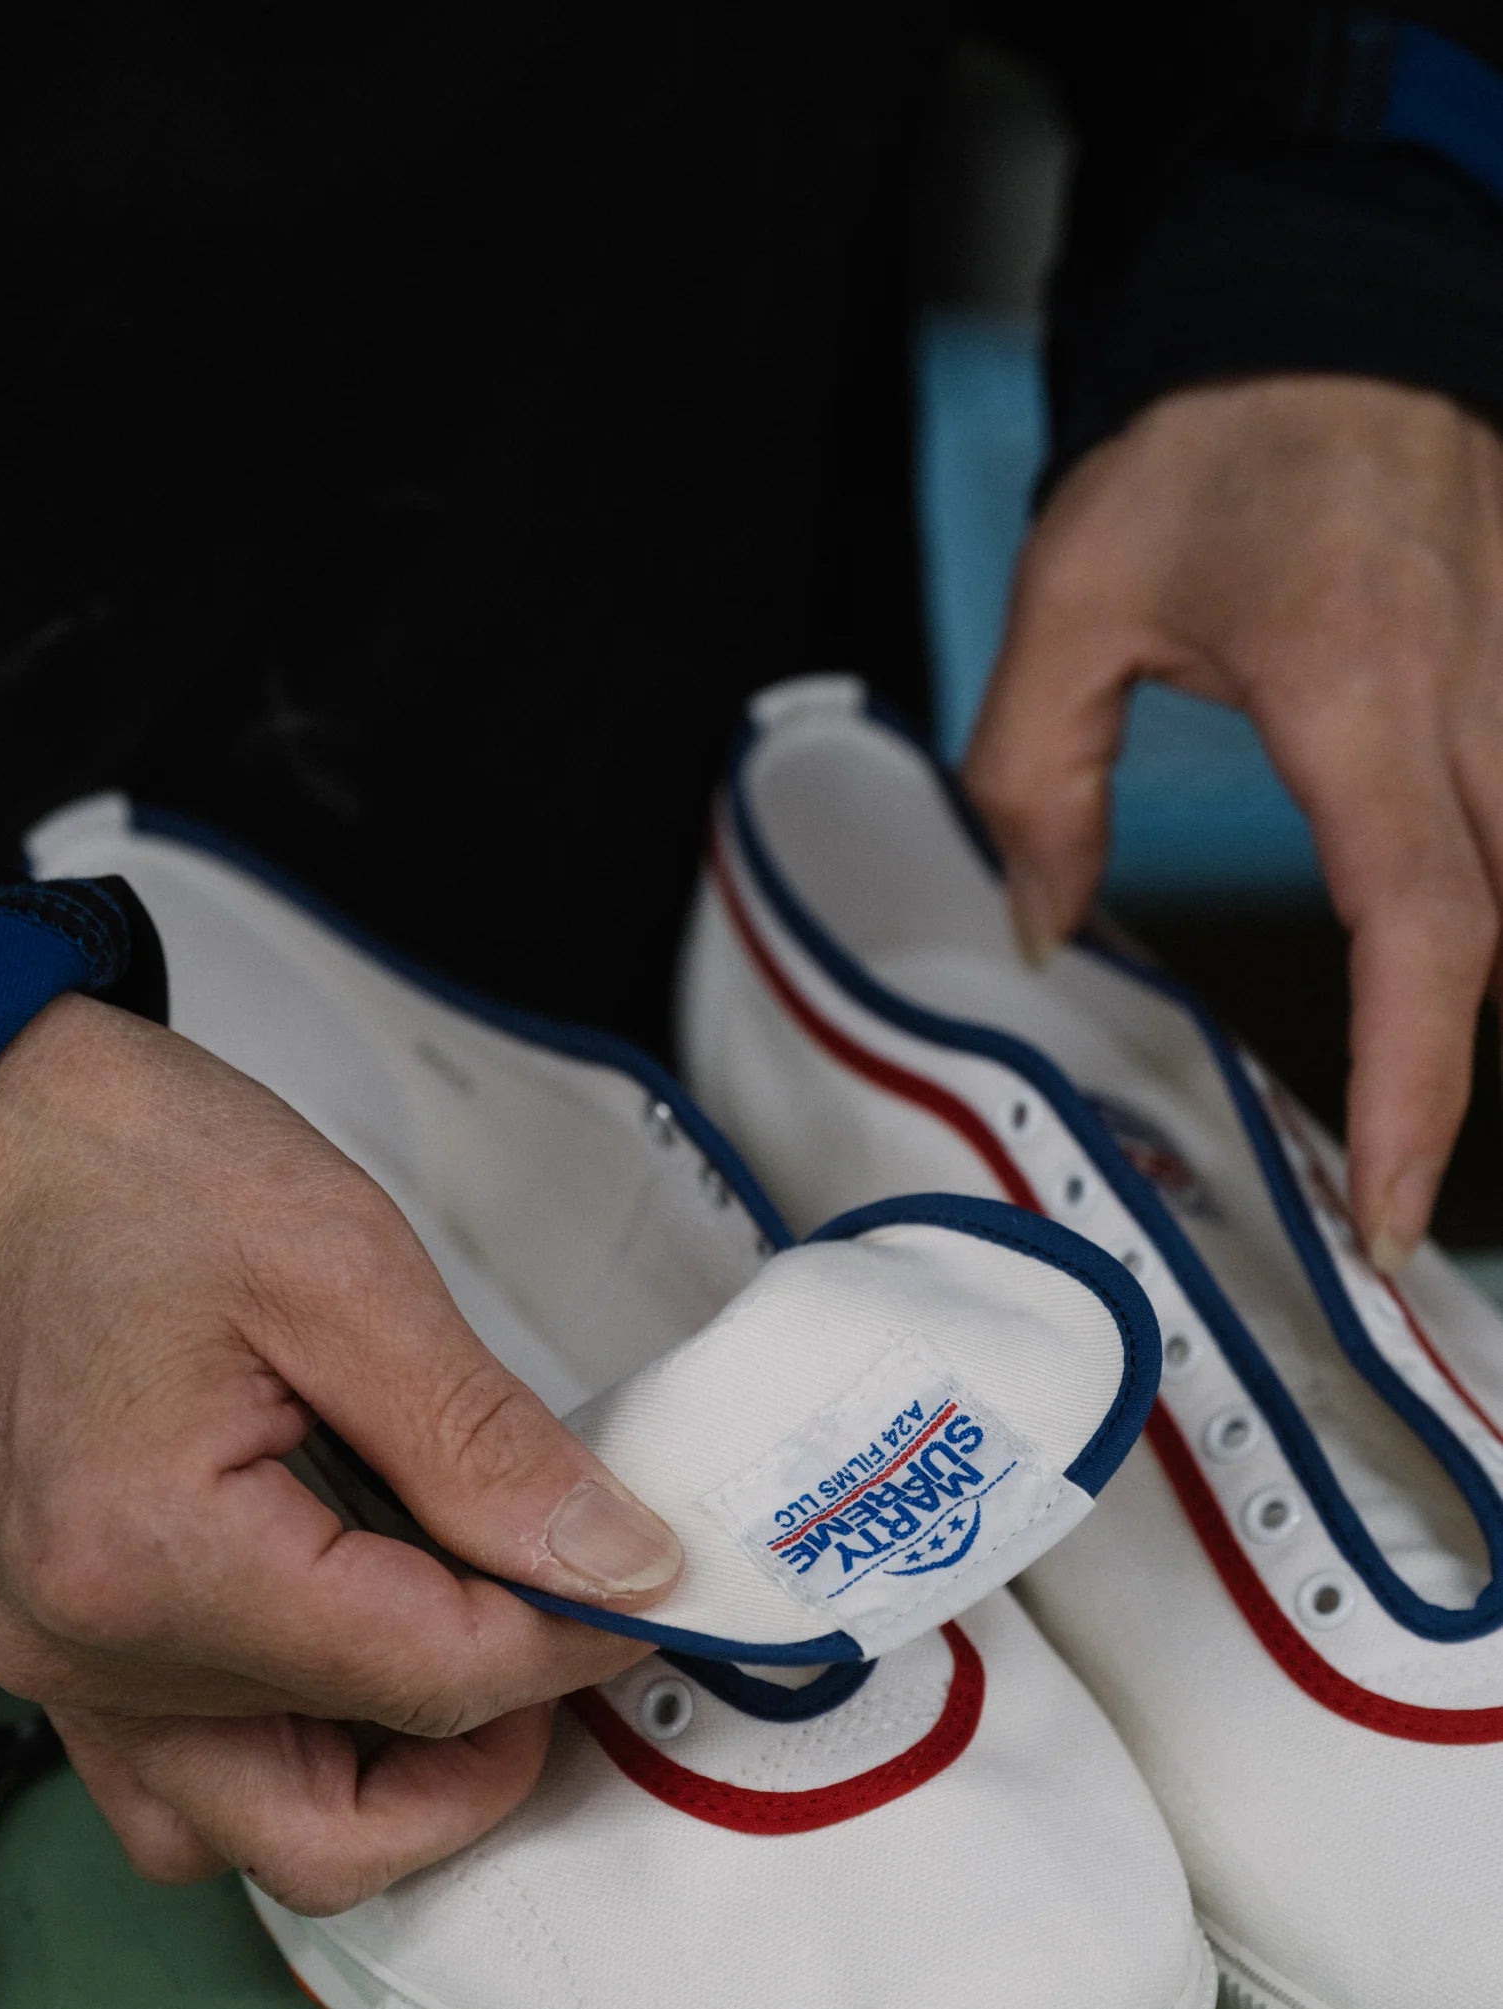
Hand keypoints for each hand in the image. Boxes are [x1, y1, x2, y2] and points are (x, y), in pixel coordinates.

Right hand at [0, 994, 679, 1911]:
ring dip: (389, 1780)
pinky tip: (360, 1652)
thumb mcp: (341, 1268)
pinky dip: (293, 1758)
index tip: (646, 1583)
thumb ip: (487, 1444)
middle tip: (562, 1631)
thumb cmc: (111, 1172)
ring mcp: (61, 1667)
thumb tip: (615, 1560)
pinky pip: (183, 1786)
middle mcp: (90, 1653)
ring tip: (468, 1644)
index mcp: (155, 1562)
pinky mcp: (62, 1647)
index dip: (570, 1641)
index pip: (429, 1680)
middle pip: (340, 1820)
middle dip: (485, 1753)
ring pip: (258, 1834)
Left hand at [964, 375, 1502, 1269]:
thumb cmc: (1210, 447)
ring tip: (1405, 1117)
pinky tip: (1451, 980)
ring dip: (1478, 1000)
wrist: (1332, 315)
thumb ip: (1038, 775)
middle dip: (1452, 1083)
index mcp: (1357, 690)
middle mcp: (1478, 700)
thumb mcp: (1074, 596)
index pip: (1421, 924)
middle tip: (1384, 1206)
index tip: (1390, 1200)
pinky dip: (1498, 915)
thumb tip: (1042, 924)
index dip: (1416, 1079)